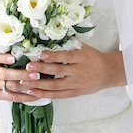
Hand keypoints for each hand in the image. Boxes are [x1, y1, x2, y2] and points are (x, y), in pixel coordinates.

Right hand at [0, 49, 38, 101]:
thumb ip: (2, 48)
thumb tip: (23, 42)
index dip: (4, 58)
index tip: (14, 58)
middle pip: (6, 75)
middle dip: (22, 75)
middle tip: (36, 74)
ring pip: (10, 87)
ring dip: (25, 86)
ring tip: (38, 84)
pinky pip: (10, 97)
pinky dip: (23, 97)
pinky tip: (34, 95)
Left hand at [11, 44, 125, 99]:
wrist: (108, 72)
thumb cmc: (92, 57)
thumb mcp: (83, 47)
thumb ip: (68, 44)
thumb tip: (48, 37)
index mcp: (81, 58)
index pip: (66, 57)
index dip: (54, 55)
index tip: (41, 53)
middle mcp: (79, 72)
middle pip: (58, 71)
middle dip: (42, 70)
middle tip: (27, 67)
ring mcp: (76, 84)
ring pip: (55, 85)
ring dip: (39, 84)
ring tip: (24, 81)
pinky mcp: (75, 93)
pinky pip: (58, 95)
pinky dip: (45, 94)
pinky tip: (33, 92)